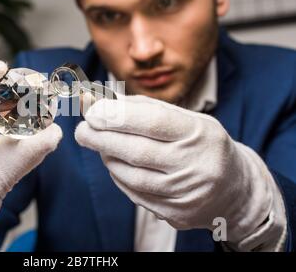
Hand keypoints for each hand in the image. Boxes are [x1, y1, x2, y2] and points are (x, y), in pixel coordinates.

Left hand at [75, 95, 272, 242]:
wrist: (234, 189)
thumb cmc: (202, 145)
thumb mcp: (184, 119)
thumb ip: (144, 109)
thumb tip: (101, 101)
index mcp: (200, 134)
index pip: (154, 122)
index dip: (119, 116)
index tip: (93, 111)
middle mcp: (196, 166)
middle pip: (138, 152)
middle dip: (102, 138)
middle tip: (82, 129)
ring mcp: (187, 194)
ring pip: (132, 177)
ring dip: (108, 158)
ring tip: (99, 144)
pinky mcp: (177, 214)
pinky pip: (135, 195)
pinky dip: (119, 177)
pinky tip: (115, 164)